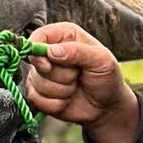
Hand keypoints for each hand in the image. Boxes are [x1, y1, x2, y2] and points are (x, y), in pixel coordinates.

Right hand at [23, 24, 139, 142]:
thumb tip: (51, 51)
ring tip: (75, 87)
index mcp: (64, 36)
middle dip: (60, 75)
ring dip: (61, 90)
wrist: (106, 107)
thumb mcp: (101, 60)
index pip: (38, 36)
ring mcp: (42, 74)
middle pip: (37, 63)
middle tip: (78, 75)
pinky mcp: (38, 93)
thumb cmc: (106, 78)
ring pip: (37, 83)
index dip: (37, 50)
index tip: (48, 64)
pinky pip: (36, 99)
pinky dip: (55, 103)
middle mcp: (50, 52)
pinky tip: (67, 100)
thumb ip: (77, 51)